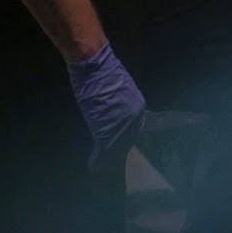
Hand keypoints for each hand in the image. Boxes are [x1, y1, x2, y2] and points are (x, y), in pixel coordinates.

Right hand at [66, 42, 145, 171]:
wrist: (93, 65)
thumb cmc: (101, 74)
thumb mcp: (115, 93)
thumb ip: (118, 109)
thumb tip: (112, 119)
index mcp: (138, 107)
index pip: (133, 131)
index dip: (124, 142)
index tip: (118, 150)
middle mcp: (134, 117)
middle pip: (126, 142)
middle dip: (118, 153)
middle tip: (108, 163)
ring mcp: (121, 123)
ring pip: (116, 148)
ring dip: (107, 158)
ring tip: (100, 167)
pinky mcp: (107, 128)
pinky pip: (105, 148)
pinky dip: (99, 158)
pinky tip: (93, 165)